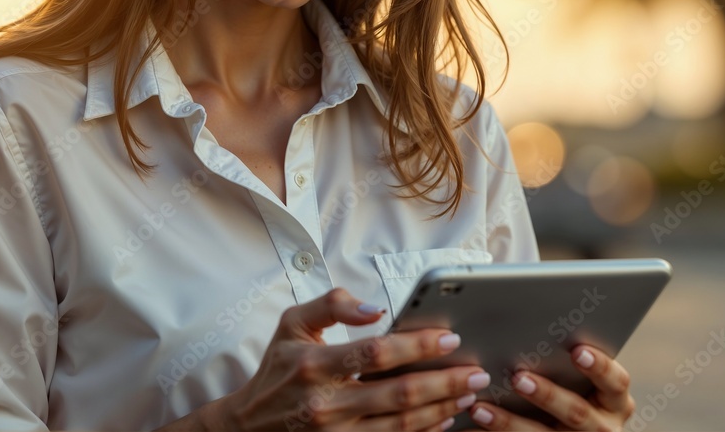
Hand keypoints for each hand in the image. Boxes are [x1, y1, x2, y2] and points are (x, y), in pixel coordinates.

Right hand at [210, 288, 492, 430]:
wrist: (249, 425)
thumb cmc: (278, 368)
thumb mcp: (292, 324)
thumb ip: (331, 305)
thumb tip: (374, 308)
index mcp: (314, 365)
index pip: (375, 353)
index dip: (416, 345)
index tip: (448, 338)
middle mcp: (325, 404)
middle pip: (398, 394)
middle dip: (444, 381)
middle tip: (475, 371)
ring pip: (401, 424)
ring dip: (441, 408)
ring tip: (469, 392)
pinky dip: (424, 431)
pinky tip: (444, 418)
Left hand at [467, 344, 635, 430]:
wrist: (561, 424)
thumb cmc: (568, 383)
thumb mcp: (576, 373)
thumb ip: (561, 350)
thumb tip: (527, 311)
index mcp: (614, 400)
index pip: (616, 381)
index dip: (599, 366)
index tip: (577, 350)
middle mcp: (603, 427)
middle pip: (577, 412)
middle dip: (546, 395)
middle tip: (517, 377)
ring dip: (509, 423)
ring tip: (480, 407)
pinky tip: (473, 422)